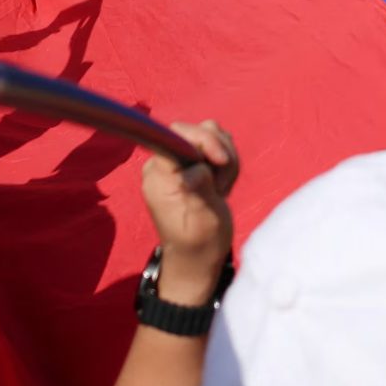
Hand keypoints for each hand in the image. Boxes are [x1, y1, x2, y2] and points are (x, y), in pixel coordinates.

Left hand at [141, 120, 239, 278]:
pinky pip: (214, 145)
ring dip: (225, 158)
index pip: (177, 136)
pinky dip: (226, 161)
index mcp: (159, 176)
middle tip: (223, 184)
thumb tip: (195, 170)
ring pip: (209, 134)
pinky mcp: (191, 163)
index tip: (221, 161)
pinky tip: (222, 184)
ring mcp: (177, 162)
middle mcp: (163, 164)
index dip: (204, 141)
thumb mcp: (201, 221)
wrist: (199, 255)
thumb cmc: (199, 242)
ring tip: (222, 188)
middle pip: (196, 131)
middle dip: (218, 151)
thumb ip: (197, 191)